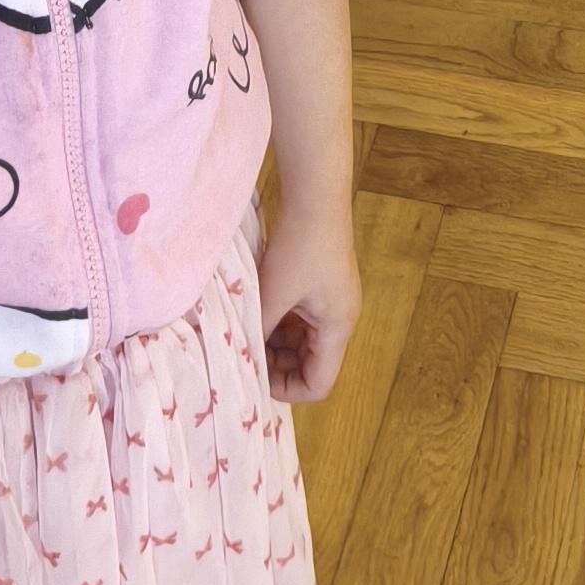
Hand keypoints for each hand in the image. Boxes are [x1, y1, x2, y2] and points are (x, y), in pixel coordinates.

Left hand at [256, 203, 360, 404]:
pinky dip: (281, 322)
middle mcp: (341, 319)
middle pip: (312, 364)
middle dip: (279, 365)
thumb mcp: (273, 294)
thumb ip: (260, 330)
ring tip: (248, 332)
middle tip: (246, 354)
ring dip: (278, 343)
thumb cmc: (298, 246)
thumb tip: (243, 355)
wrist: (315, 195)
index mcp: (337, 327)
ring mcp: (332, 300)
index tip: (256, 377)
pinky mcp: (323, 284)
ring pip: (304, 341)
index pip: (318, 383)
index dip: (287, 389)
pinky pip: (302, 319)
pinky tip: (259, 310)